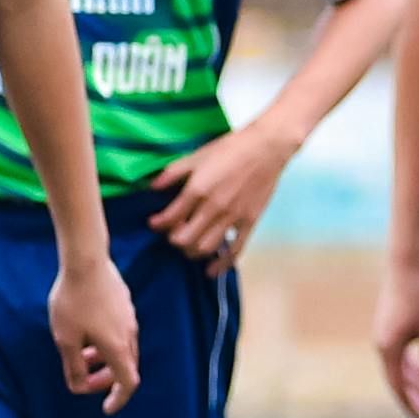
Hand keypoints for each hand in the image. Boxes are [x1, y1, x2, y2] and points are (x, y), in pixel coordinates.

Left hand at [45, 246, 141, 414]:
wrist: (86, 259)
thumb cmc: (72, 300)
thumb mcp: (65, 339)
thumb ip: (73, 367)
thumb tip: (78, 387)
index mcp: (117, 347)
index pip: (128, 384)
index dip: (118, 400)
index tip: (106, 408)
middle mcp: (129, 334)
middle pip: (125, 367)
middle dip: (104, 378)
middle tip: (82, 378)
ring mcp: (130, 317)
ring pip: (121, 348)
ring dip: (103, 359)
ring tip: (80, 353)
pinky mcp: (125, 303)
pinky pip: (119, 331)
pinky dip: (105, 341)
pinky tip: (85, 330)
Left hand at [147, 124, 297, 266]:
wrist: (266, 147)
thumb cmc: (230, 148)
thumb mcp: (196, 156)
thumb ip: (172, 173)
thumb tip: (151, 187)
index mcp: (198, 189)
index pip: (170, 218)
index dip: (157, 224)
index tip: (154, 223)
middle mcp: (213, 207)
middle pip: (184, 239)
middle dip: (173, 240)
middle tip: (173, 234)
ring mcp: (233, 217)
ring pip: (205, 248)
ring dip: (191, 252)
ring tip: (188, 246)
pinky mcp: (250, 222)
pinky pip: (235, 250)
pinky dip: (222, 264)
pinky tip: (211, 270)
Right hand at [372, 251, 418, 417]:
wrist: (405, 265)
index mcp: (389, 349)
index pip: (398, 386)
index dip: (411, 404)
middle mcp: (382, 345)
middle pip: (398, 379)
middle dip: (416, 397)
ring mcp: (383, 336)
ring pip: (399, 368)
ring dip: (416, 382)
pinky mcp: (389, 328)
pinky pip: (400, 355)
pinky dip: (412, 366)